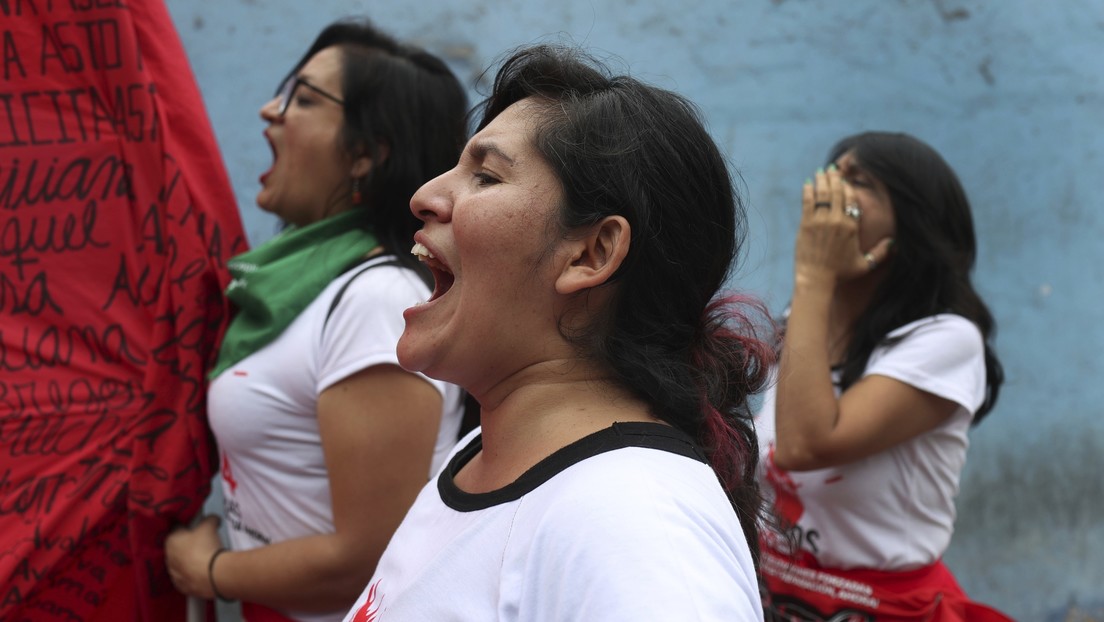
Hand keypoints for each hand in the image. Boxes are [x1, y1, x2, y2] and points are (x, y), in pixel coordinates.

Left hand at [165, 515, 223, 598]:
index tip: (198, 528)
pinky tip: (204, 572)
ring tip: (204, 559)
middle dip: (187, 545)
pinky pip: (187, 578)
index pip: (177, 529)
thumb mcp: (210, 525)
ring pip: (181, 564)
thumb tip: (213, 518)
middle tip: (202, 543)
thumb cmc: (205, 546)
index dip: (188, 527)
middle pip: (178, 548)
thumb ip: (209, 519)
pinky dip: (193, 575)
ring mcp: (173, 575)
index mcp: (170, 541)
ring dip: (189, 561)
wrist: (211, 575)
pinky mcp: (182, 588)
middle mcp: (167, 558)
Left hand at [794, 166, 891, 285]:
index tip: (844, 180)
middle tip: (831, 169)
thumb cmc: (840, 273)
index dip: (848, 187)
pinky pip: (807, 202)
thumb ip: (880, 253)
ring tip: (821, 172)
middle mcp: (837, 220)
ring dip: (822, 180)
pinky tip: (808, 183)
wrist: (816, 278)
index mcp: (852, 226)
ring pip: (822, 194)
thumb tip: (894, 243)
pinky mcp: (806, 224)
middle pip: (837, 192)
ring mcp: (821, 221)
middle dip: (834, 178)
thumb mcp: (864, 265)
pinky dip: (808, 190)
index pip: (852, 199)